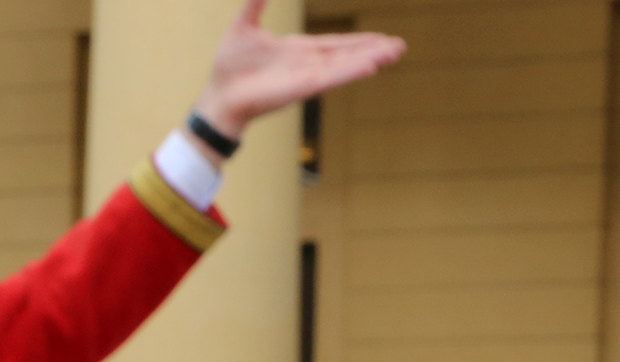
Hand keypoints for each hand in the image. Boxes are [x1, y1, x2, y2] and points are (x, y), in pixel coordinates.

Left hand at [194, 0, 405, 136]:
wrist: (219, 95)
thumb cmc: (229, 67)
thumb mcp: (244, 25)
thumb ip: (256, 5)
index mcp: (299, 50)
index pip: (336, 44)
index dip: (359, 41)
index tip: (382, 38)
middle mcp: (308, 64)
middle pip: (348, 54)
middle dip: (374, 50)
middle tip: (400, 46)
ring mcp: (307, 77)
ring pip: (346, 66)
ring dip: (371, 59)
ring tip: (394, 53)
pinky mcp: (302, 88)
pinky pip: (331, 77)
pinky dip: (351, 72)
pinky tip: (370, 66)